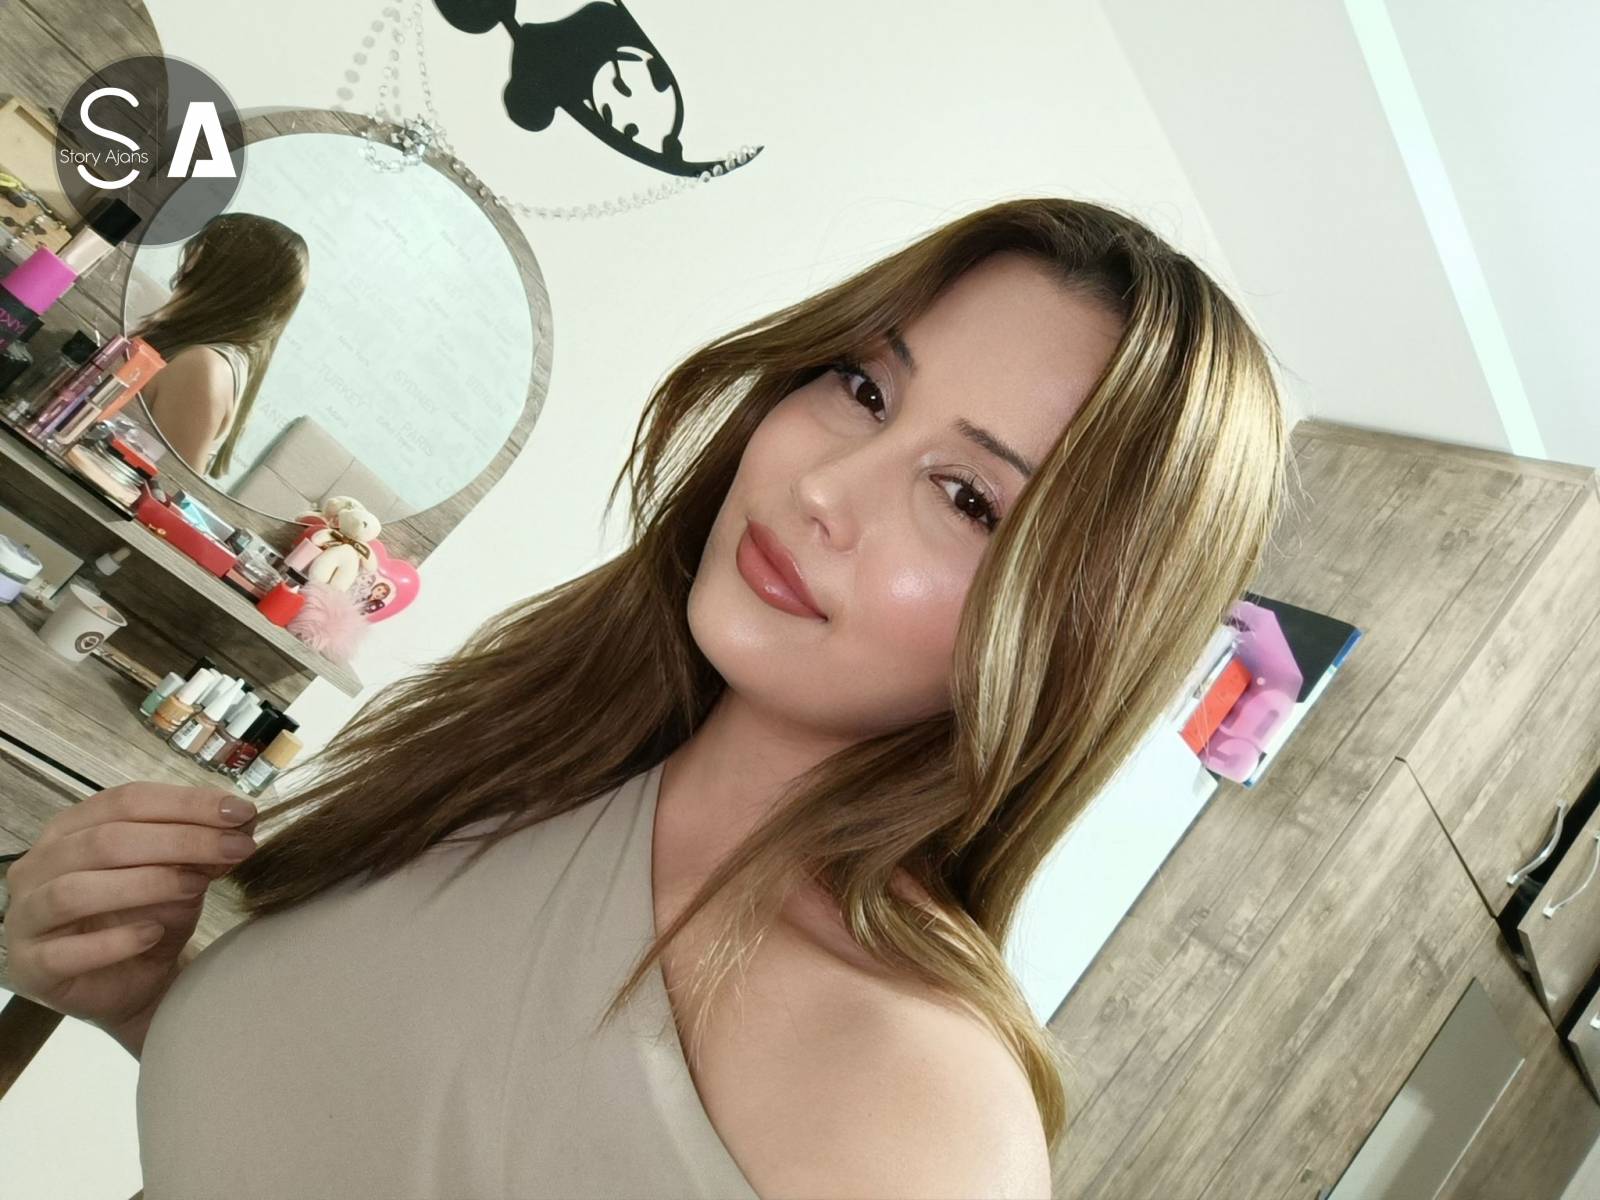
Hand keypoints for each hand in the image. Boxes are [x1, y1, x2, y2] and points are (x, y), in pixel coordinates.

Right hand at [1, 782, 257, 1036]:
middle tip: (237, 849)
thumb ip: (204, 845)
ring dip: (146, 884)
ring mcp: (25, 916)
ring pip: (76, 889)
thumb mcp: (186, 872)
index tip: (241, 812)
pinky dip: (116, 940)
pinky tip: (153, 934)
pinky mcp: (30, 967)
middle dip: (181, 840)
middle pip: (107, 840)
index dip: (187, 803)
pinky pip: (66, 951)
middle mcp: (39, 864)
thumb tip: (243, 818)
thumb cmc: (151, 914)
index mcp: (73, 827)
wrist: (136, 983)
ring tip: (197, 887)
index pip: (127, 800)